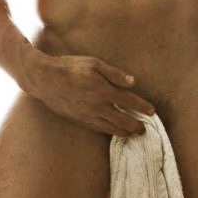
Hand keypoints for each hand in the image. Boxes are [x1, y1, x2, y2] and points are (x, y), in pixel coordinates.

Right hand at [24, 50, 155, 136]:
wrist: (45, 79)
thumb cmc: (70, 67)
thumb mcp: (93, 63)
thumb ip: (114, 74)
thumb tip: (133, 82)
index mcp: (103, 90)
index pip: (129, 101)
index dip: (142, 107)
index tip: (152, 111)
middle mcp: (97, 106)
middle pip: (123, 120)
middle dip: (136, 125)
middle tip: (145, 129)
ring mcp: (88, 115)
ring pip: (111, 129)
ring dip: (125, 132)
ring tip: (133, 133)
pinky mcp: (80, 120)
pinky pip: (99, 129)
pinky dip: (110, 132)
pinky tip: (114, 131)